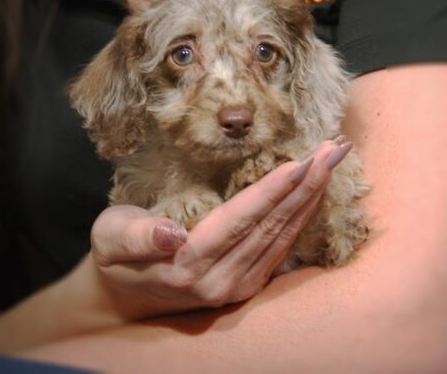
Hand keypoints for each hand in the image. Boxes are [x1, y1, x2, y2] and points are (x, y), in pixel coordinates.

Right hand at [89, 138, 352, 319]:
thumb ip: (138, 237)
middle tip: (334, 148)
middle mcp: (221, 280)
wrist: (129, 297)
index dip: (271, 191)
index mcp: (187, 265)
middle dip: (307, 184)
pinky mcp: (250, 284)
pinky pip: (283, 245)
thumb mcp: (111, 239)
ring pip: (284, 234)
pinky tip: (316, 190)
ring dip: (312, 195)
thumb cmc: (118, 256)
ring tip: (333, 159)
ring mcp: (239, 285)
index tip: (302, 162)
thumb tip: (169, 234)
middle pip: (271, 225)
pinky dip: (302, 214)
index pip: (238, 222)